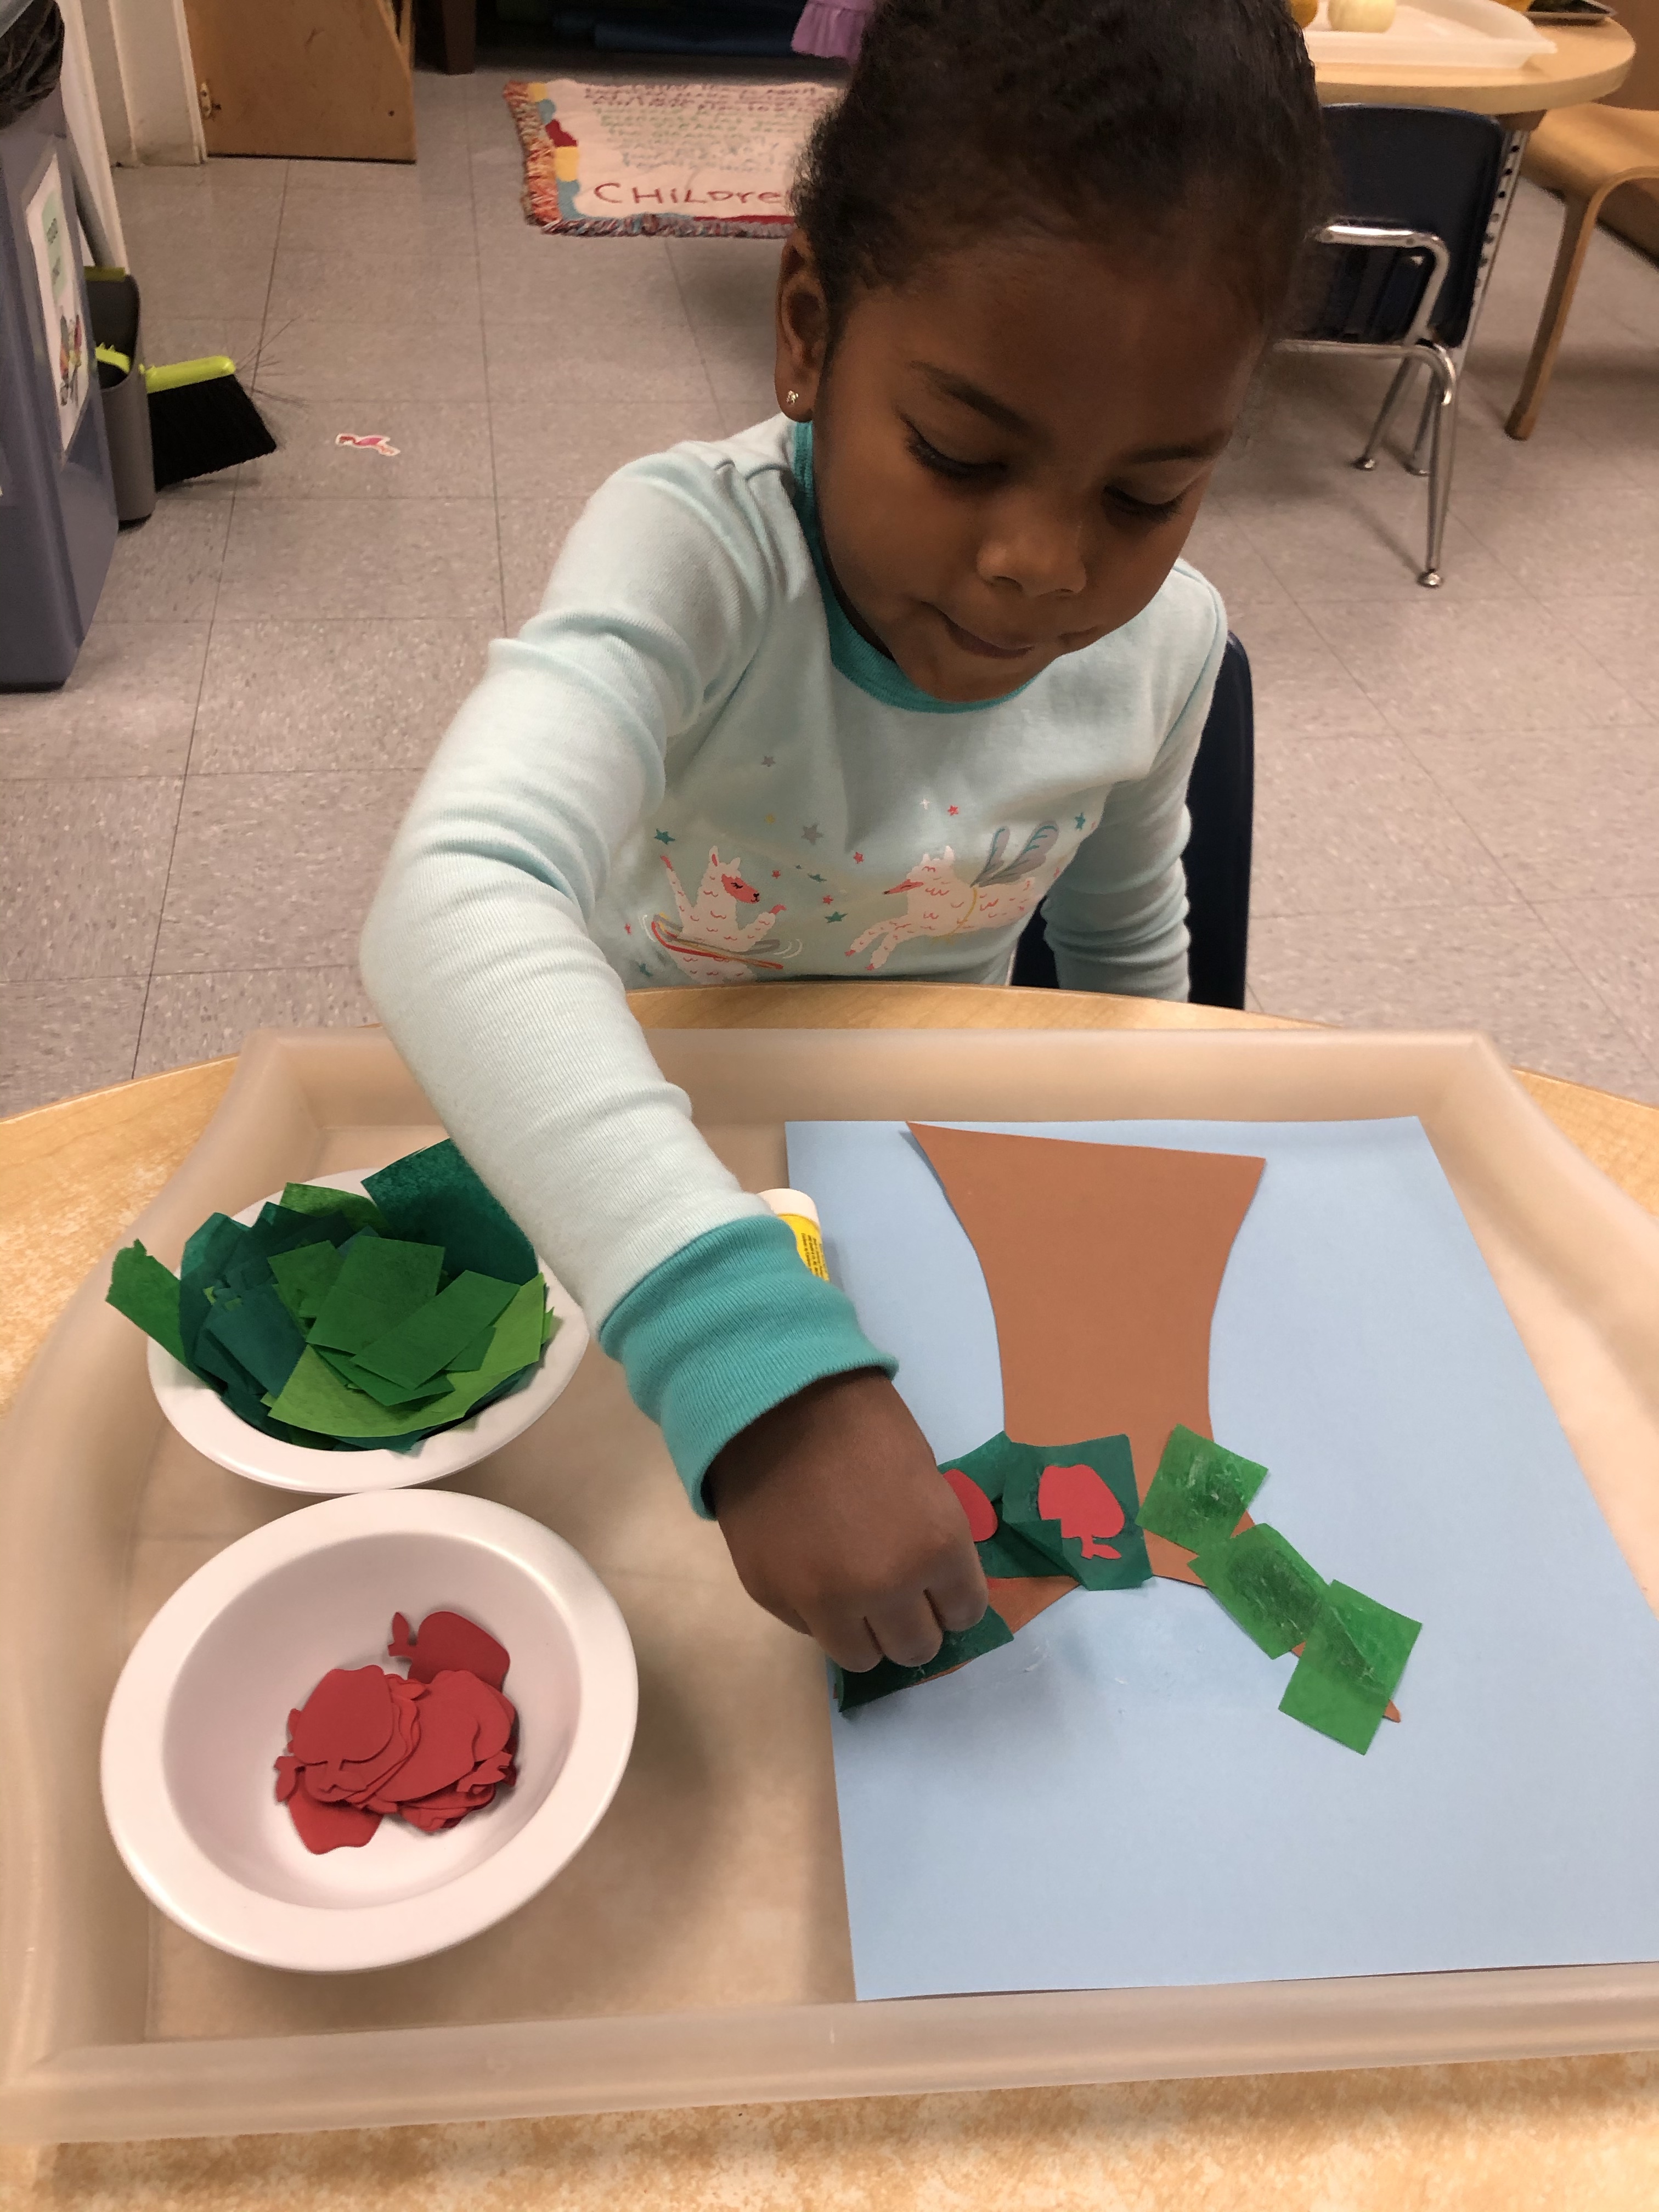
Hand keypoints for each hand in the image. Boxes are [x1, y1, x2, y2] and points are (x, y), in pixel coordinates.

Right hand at [706, 1369, 988, 1671]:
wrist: (773, 1400)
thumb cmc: (860, 1423)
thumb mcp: (924, 1479)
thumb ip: (931, 1542)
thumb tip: (933, 1586)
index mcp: (935, 1547)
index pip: (965, 1612)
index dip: (954, 1598)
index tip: (941, 1587)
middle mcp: (886, 1587)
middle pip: (916, 1647)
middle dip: (915, 1623)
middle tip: (900, 1595)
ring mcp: (824, 1600)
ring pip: (862, 1658)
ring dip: (867, 1632)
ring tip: (856, 1596)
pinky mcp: (774, 1597)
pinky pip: (810, 1630)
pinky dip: (818, 1611)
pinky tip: (812, 1567)